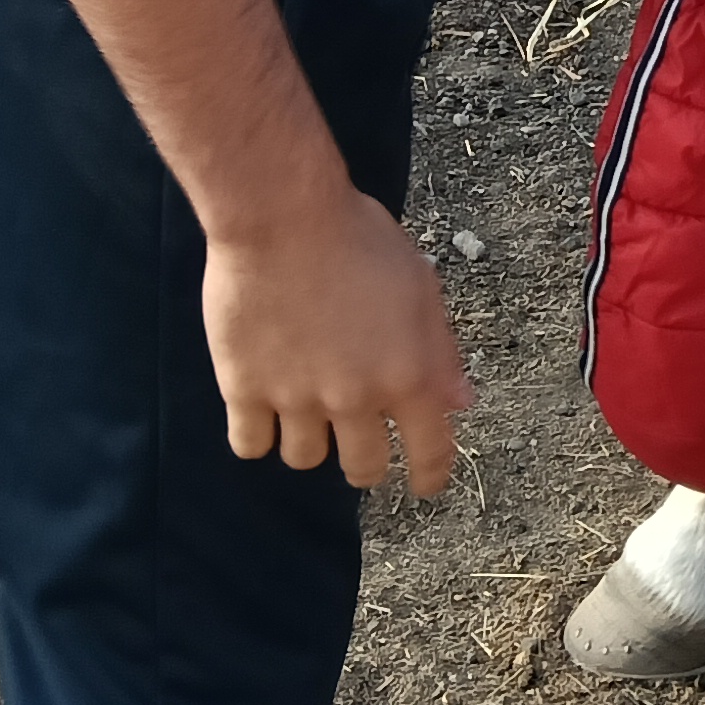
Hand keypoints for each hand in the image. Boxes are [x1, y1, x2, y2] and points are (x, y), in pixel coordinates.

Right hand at [202, 186, 477, 497]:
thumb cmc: (359, 239)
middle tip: (359, 444)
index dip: (430, 476)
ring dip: (311, 442)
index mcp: (408, 374)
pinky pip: (249, 444)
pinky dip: (257, 435)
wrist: (282, 217)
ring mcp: (296, 399)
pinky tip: (263, 411)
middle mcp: (355, 399)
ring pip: (304, 459)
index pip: (429, 452)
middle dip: (366, 463)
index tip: (424, 487)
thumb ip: (441, 353)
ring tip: (307, 409)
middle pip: (363, 467)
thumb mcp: (420, 286)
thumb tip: (460, 405)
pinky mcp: (244, 389)